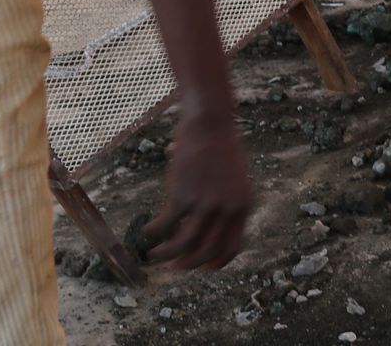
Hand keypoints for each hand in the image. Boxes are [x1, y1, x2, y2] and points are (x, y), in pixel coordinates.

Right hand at [143, 114, 252, 270]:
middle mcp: (226, 209)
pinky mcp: (182, 195)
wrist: (210, 122)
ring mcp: (204, 203)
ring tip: (155, 256)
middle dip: (189, 264)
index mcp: (243, 205)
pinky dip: (154, 232)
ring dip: (167, 255)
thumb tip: (208, 226)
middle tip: (175, 267)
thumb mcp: (234, 177)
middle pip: (206, 252)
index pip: (232, 247)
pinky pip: (165, 224)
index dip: (215, 262)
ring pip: (183, 245)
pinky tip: (147, 232)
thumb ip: (226, 202)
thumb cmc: (221, 146)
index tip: (202, 267)